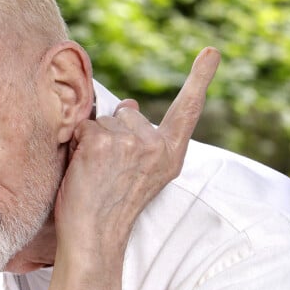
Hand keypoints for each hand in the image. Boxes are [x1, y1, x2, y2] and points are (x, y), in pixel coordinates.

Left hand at [45, 48, 220, 289]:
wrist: (95, 238)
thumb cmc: (112, 208)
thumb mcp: (140, 174)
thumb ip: (140, 139)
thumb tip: (130, 104)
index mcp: (171, 155)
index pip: (187, 110)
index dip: (199, 78)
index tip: (212, 51)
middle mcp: (156, 146)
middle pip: (127, 115)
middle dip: (112, 135)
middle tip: (108, 175)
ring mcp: (130, 142)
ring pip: (103, 121)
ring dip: (93, 142)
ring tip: (96, 176)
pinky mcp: (102, 141)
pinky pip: (83, 126)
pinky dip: (77, 143)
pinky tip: (84, 169)